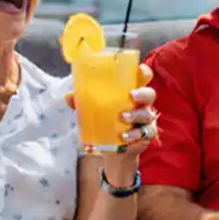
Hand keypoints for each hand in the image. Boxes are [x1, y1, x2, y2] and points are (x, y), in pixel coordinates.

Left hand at [66, 64, 158, 179]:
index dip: (144, 72)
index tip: (140, 71)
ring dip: (136, 114)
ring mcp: (145, 121)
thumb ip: (82, 101)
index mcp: (131, 91)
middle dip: (142, 94)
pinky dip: (135, 134)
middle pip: (149, 95)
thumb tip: (68, 97)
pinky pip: (145, 133)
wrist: (111, 148)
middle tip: (131, 95)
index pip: (143, 78)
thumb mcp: (92, 109)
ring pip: (148, 114)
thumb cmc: (105, 121)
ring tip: (122, 117)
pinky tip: (124, 136)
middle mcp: (142, 104)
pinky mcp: (145, 136)